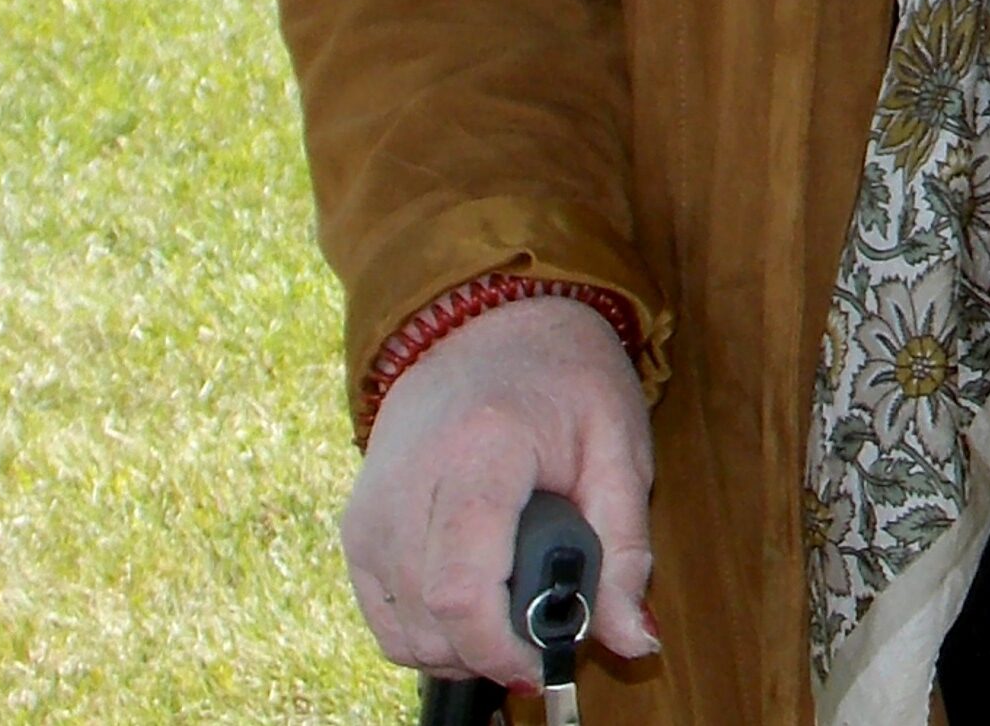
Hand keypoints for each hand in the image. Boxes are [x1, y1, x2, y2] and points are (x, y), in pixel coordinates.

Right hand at [339, 293, 664, 684]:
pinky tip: (472, 604)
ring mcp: (370, 509)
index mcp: (479, 455)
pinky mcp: (355, 527)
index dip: (499, 649)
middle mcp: (405, 486)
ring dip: (459, 648)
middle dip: (490, 652)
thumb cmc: (566, 379)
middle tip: (541, 628)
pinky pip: (382, 617)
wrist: (489, 324)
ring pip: (401, 632)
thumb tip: (634, 641)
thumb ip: (627, 551)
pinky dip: (426, 632)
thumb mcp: (620, 450)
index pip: (462, 590)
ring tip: (513, 608)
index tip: (541, 664)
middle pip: (430, 622)